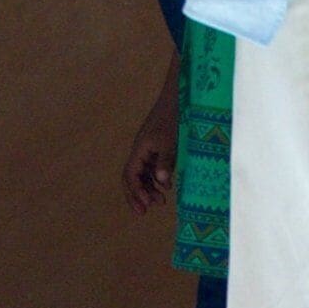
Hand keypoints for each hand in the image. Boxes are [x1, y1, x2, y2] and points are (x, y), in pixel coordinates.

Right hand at [123, 62, 181, 214]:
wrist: (178, 95)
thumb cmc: (173, 117)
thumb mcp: (171, 141)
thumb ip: (166, 162)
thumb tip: (162, 183)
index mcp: (140, 149)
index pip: (130, 175)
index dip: (135, 193)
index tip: (145, 208)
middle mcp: (141, 149)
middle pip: (132, 176)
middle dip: (137, 194)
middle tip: (145, 212)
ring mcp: (150, 146)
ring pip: (143, 172)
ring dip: (148, 187)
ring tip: (160, 201)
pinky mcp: (159, 144)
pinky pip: (153, 166)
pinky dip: (157, 178)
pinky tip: (167, 185)